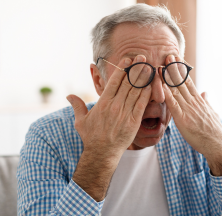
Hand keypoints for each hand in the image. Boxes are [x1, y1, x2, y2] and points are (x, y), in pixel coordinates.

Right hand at [67, 55, 151, 199]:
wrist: (102, 153)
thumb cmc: (91, 137)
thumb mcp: (81, 121)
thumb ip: (77, 106)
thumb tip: (69, 96)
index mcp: (103, 102)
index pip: (114, 81)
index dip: (122, 69)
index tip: (128, 60)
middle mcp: (115, 105)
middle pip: (128, 83)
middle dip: (136, 69)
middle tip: (142, 57)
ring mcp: (125, 113)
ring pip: (136, 92)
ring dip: (143, 78)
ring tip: (149, 66)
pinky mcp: (134, 122)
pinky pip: (142, 105)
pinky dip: (147, 94)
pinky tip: (152, 85)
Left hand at [162, 55, 221, 175]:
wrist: (217, 145)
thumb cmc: (213, 132)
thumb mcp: (211, 113)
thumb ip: (206, 102)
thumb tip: (205, 93)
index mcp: (198, 100)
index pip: (188, 81)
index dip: (181, 69)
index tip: (175, 58)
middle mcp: (193, 102)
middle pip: (182, 82)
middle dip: (174, 68)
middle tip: (167, 54)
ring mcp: (188, 110)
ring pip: (176, 91)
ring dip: (167, 78)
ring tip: (160, 65)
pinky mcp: (183, 119)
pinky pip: (173, 105)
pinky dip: (167, 95)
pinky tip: (161, 87)